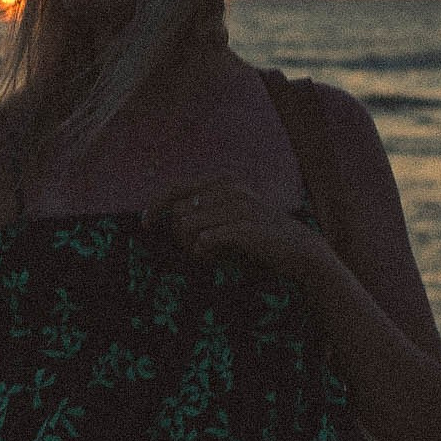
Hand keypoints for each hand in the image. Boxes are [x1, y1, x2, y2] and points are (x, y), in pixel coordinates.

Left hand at [147, 178, 322, 272]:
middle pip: (177, 212)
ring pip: (186, 227)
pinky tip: (216, 258)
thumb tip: (165, 217)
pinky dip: (204, 252)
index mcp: (222, 181)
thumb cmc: (255, 237)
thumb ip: (200, 212)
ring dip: (192, 247)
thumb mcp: (226, 217)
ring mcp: (238, 205)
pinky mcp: (245, 227)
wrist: (297, 250)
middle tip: (197, 251)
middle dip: (179, 237)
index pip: (174, 186)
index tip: (144, 224)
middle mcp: (229, 187)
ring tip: (210, 255)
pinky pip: (204, 240)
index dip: (154, 205)